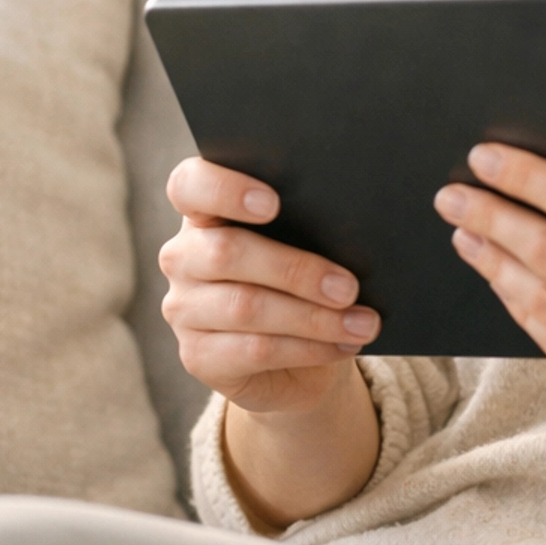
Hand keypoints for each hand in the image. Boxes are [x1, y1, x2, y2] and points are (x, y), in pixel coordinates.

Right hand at [160, 157, 380, 416]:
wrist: (293, 360)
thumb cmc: (302, 283)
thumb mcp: (305, 247)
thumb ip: (310, 228)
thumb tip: (352, 233)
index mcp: (205, 212)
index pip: (191, 185)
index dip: (225, 189)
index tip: (273, 203)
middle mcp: (184, 256)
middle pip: (227, 252)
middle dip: (297, 270)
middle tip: (349, 287)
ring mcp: (184, 308)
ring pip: (246, 307)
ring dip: (313, 317)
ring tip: (361, 323)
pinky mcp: (197, 356)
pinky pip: (254, 350)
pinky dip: (307, 348)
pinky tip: (340, 346)